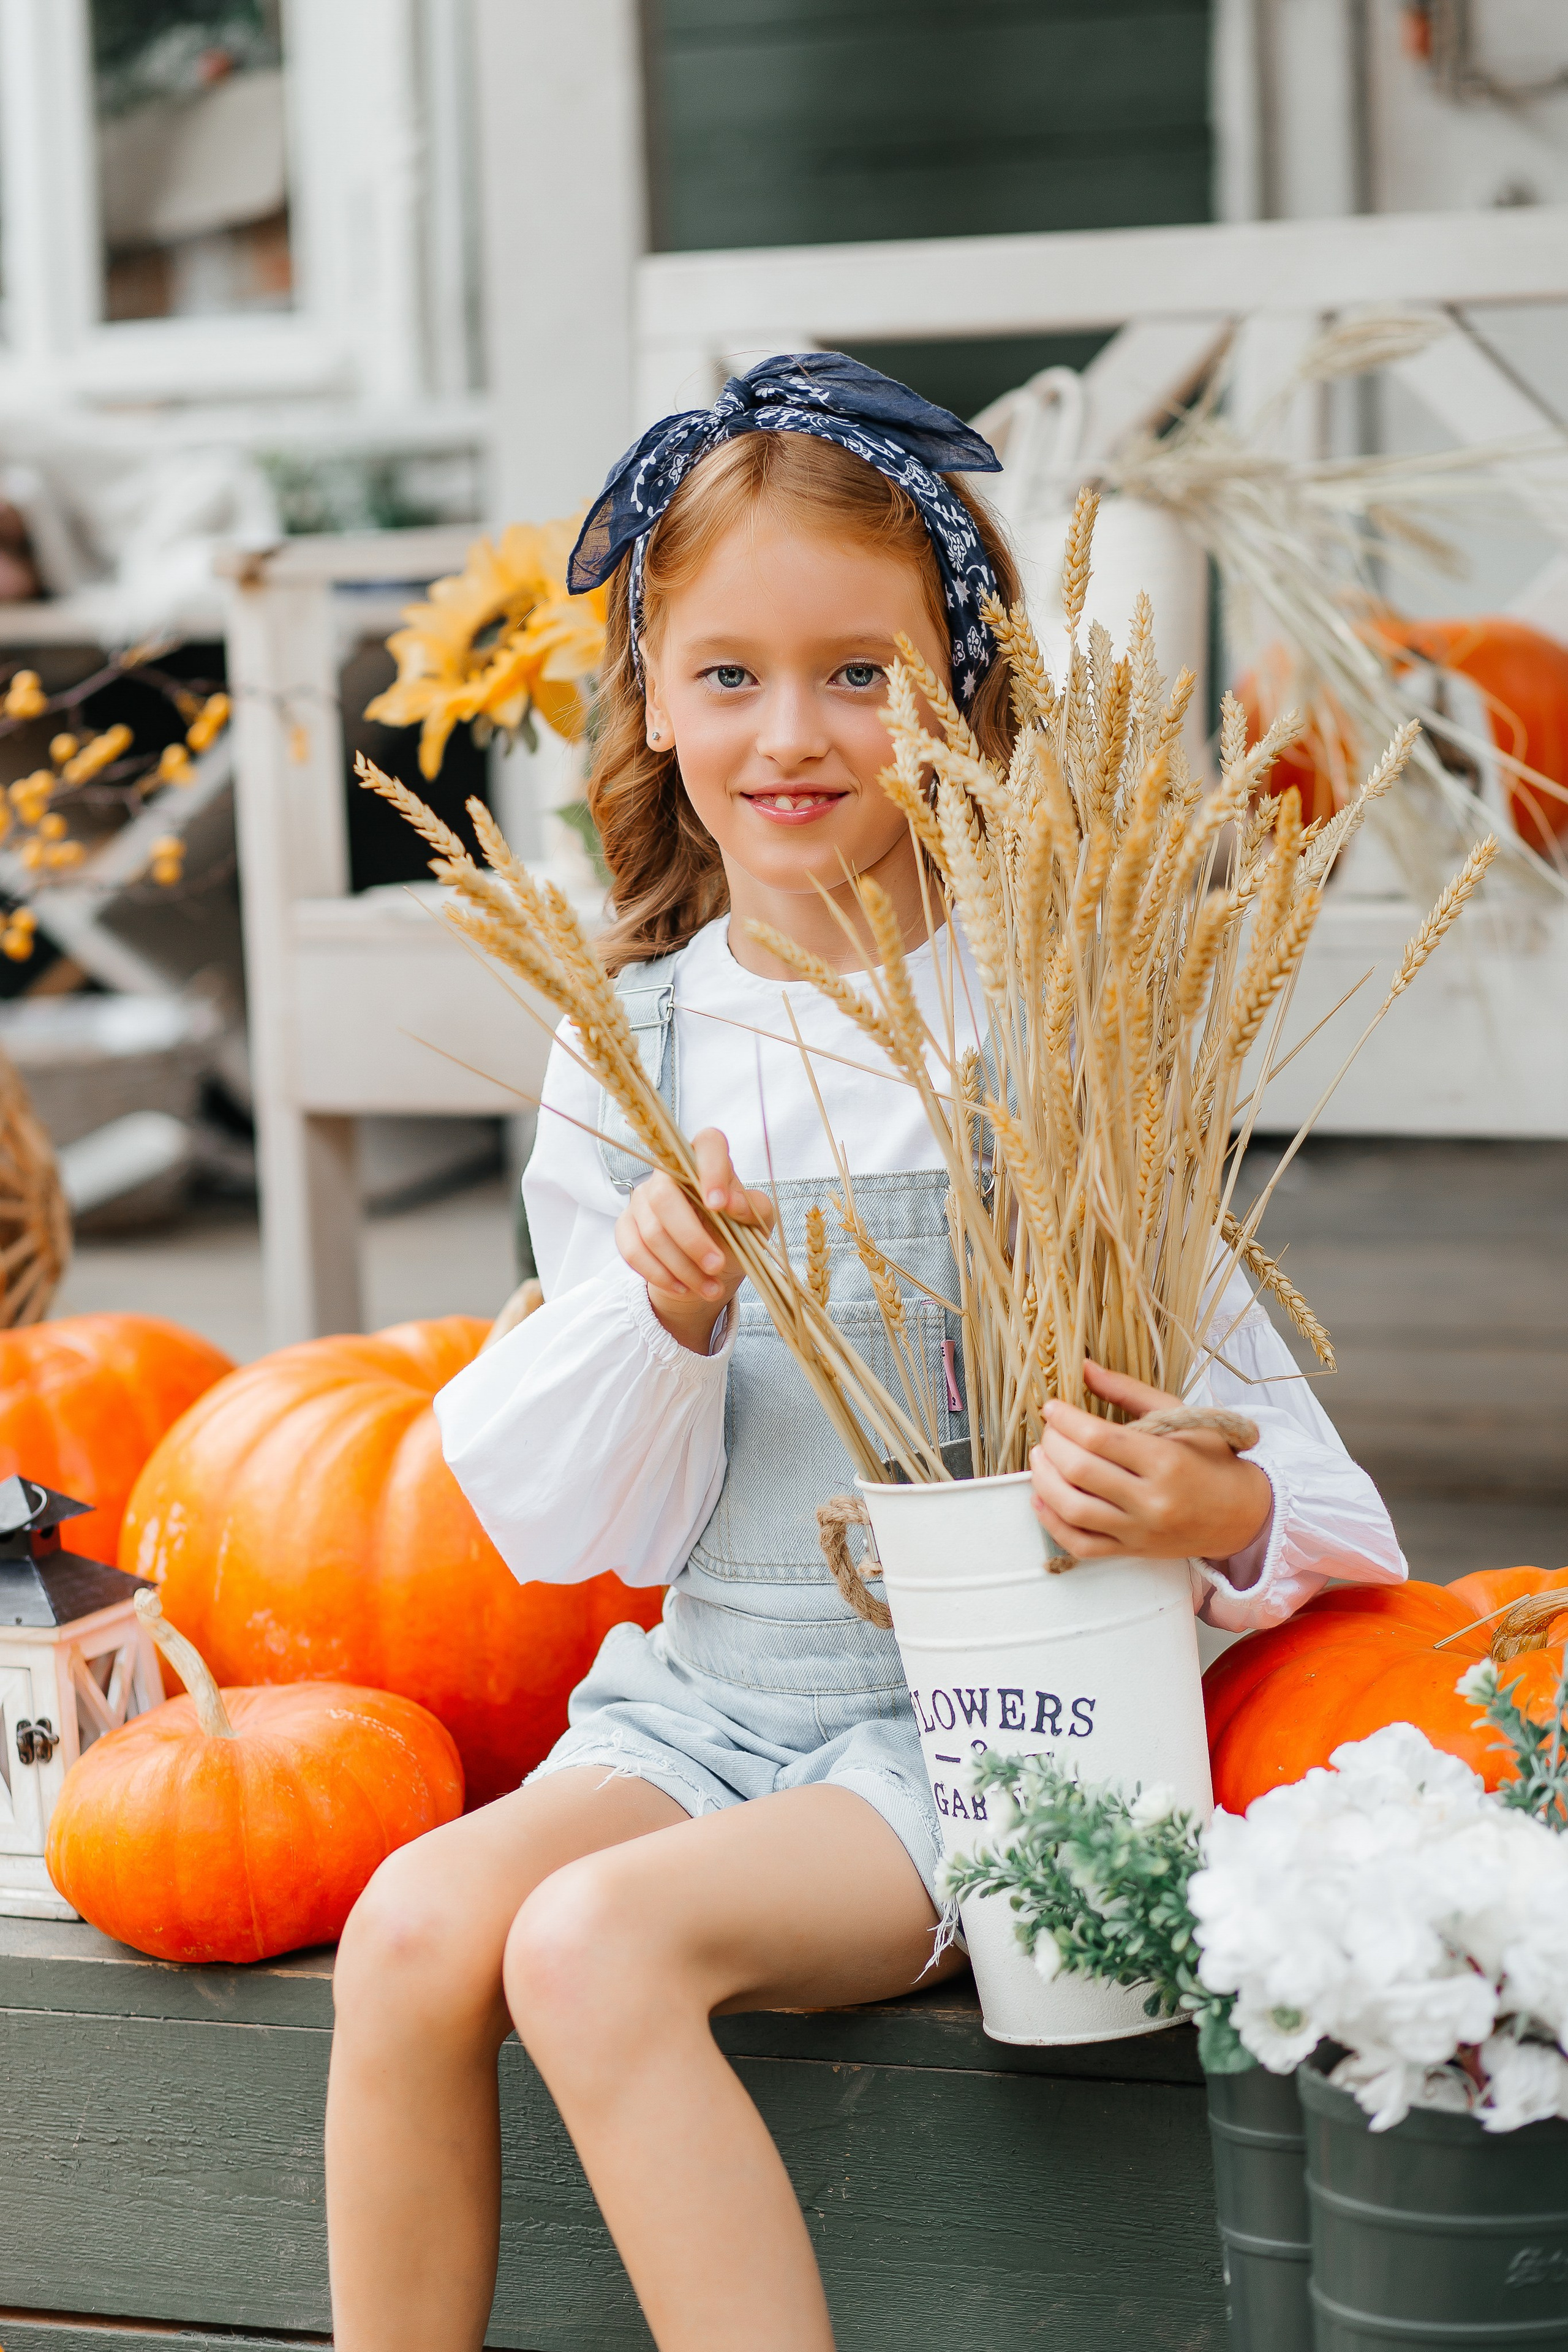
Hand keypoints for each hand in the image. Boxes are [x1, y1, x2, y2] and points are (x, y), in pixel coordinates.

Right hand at [615, 1127, 774, 1354]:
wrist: (712, 1267)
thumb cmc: (736, 1234)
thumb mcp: (757, 1223)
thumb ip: (753, 1207)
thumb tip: (732, 1203)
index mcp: (707, 1160)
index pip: (707, 1144)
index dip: (711, 1169)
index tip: (719, 1205)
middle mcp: (669, 1173)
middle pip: (665, 1197)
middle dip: (692, 1239)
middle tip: (717, 1266)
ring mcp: (642, 1198)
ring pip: (652, 1232)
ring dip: (683, 1268)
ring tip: (709, 1288)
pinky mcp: (626, 1225)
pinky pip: (633, 1251)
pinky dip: (660, 1275)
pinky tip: (683, 1288)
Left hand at [1030, 1361, 1271, 1563]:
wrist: (1243, 1514)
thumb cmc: (1212, 1460)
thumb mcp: (1180, 1417)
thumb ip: (1128, 1391)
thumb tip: (1085, 1367)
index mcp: (1166, 1461)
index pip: (1098, 1438)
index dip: (1065, 1419)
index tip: (1053, 1408)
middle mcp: (1151, 1500)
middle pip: (1080, 1471)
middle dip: (1052, 1444)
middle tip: (1049, 1430)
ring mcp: (1140, 1531)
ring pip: (1073, 1510)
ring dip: (1044, 1480)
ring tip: (1040, 1458)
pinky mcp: (1132, 1552)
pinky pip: (1080, 1545)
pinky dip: (1052, 1523)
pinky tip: (1043, 1498)